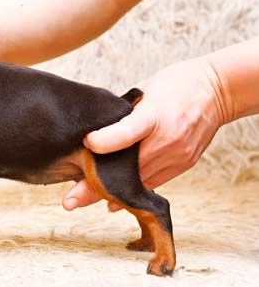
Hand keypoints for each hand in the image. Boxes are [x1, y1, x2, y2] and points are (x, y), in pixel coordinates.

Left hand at [62, 56, 225, 210]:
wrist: (218, 91)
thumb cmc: (176, 84)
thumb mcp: (145, 89)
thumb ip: (122, 113)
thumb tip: (96, 132)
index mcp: (154, 114)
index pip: (126, 132)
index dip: (104, 142)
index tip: (86, 145)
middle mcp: (166, 139)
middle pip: (126, 170)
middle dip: (94, 186)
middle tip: (69, 200)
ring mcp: (176, 155)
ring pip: (137, 182)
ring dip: (109, 193)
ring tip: (80, 200)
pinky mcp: (183, 164)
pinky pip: (153, 183)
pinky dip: (132, 191)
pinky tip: (112, 201)